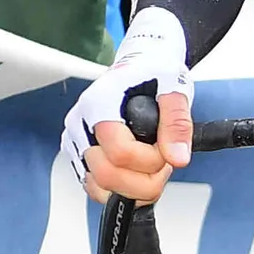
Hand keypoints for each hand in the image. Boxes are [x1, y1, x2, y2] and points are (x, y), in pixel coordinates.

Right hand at [67, 8, 192, 201]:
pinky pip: (96, 188)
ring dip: (133, 187)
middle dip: (144, 179)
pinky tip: (136, 171)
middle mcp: (80, 125)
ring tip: (150, 164)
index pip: (121, 154)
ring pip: (100, 188)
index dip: (152, 160)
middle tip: (161, 162)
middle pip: (107, 176)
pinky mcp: (78, 156)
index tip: (167, 149)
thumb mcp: (175, 89)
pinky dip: (120, 189)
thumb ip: (177, 124)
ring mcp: (76, 142)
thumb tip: (177, 158)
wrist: (142, 64)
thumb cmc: (154, 72)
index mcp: (99, 105)